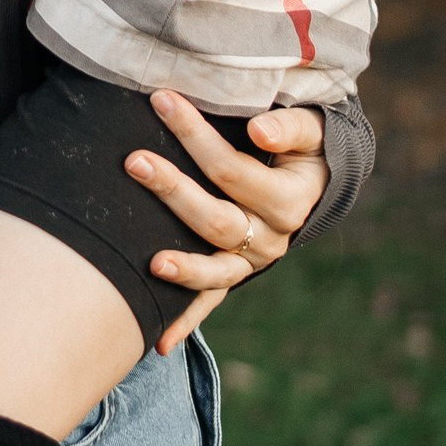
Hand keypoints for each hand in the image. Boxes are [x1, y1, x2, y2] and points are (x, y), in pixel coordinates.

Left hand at [123, 94, 330, 359]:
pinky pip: (210, 302)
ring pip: (215, 270)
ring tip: (151, 262)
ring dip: (182, 266)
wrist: (311, 178)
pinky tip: (160, 344)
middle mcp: (272, 239)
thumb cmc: (301, 142)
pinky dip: (186, 321)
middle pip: (217, 219)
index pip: (234, 170)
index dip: (196, 135)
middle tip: (134, 161)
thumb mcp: (311, 129)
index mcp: (290, 200)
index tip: (161, 101)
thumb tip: (260, 131)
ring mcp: (251, 262)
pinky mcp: (234, 274)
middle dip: (173, 190)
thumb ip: (291, 127)